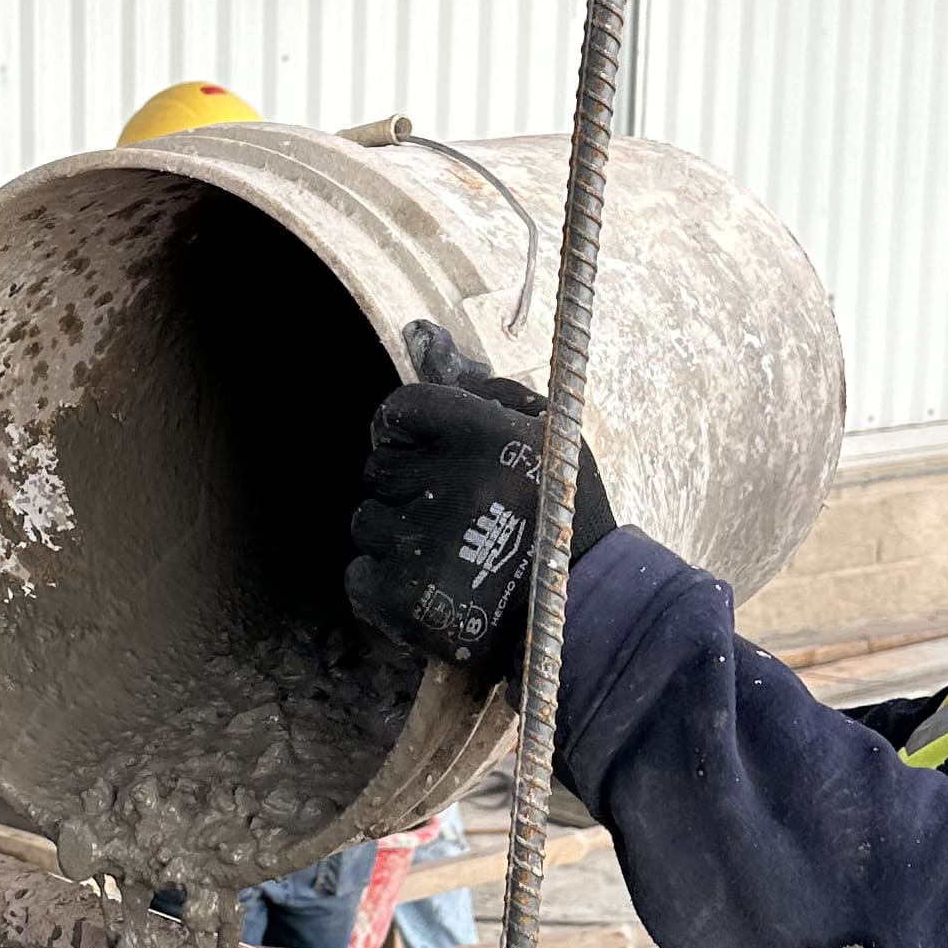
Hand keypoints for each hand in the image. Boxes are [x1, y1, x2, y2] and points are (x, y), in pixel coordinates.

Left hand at [344, 320, 605, 681]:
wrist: (588, 609)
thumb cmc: (564, 510)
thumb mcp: (544, 431)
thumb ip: (480, 388)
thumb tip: (422, 339)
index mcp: (483, 437)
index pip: (397, 412)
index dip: (407, 432)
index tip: (428, 453)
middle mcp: (450, 486)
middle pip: (379, 468)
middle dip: (407, 484)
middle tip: (457, 511)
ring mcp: (423, 546)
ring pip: (368, 521)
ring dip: (399, 535)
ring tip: (454, 553)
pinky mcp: (405, 600)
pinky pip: (360, 574)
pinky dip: (385, 582)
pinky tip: (432, 585)